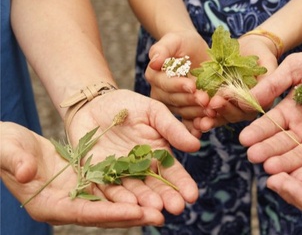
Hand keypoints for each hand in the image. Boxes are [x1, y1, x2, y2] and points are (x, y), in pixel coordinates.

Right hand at [0, 121, 162, 226]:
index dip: (109, 213)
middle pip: (104, 213)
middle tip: (161, 214)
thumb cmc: (3, 147)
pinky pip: (112, 188)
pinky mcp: (86, 183)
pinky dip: (131, 190)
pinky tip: (151, 189)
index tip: (135, 211)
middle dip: (132, 214)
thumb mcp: (6, 150)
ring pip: (113, 203)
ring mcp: (78, 195)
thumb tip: (26, 172)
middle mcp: (66, 205)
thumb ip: (15, 162)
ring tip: (164, 206)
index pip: (83, 213)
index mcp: (48, 205)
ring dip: (138, 205)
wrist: (10, 143)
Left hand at [67, 90, 200, 216]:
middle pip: (155, 187)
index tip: (191, 196)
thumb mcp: (153, 112)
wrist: (94, 103)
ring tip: (153, 209)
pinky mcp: (98, 175)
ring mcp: (120, 174)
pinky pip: (107, 188)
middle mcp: (141, 169)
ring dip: (144, 202)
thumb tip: (196, 146)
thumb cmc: (128, 105)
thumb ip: (172, 129)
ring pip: (133, 191)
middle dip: (166, 198)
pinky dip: (117, 197)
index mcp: (158, 155)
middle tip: (176, 208)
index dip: (182, 184)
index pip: (173, 172)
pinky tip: (127, 204)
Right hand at [145, 30, 209, 136]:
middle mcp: (161, 93)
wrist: (195, 52)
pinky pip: (189, 122)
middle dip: (192, 100)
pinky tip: (205, 127)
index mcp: (155, 76)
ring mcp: (173, 105)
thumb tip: (154, 62)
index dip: (178, 85)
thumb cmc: (183, 43)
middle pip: (176, 100)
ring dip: (198, 113)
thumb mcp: (173, 40)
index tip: (192, 85)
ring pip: (185, 112)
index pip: (166, 84)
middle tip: (206, 100)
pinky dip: (197, 126)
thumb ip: (162, 49)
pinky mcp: (185, 112)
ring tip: (212, 112)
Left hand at [193, 34, 279, 130]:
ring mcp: (231, 107)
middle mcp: (246, 109)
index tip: (222, 99)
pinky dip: (201, 116)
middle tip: (210, 106)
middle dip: (221, 111)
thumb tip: (255, 98)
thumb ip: (267, 81)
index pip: (248, 108)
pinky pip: (210, 112)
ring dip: (209, 119)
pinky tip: (192, 120)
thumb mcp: (268, 64)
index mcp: (260, 103)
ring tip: (199, 121)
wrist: (247, 48)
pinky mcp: (218, 103)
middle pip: (233, 115)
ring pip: (221, 116)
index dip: (235, 104)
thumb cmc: (261, 54)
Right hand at [240, 44, 301, 173]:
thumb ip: (274, 84)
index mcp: (290, 111)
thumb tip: (246, 98)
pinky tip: (301, 175)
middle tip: (254, 157)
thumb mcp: (297, 67)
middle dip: (269, 150)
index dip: (258, 132)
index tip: (244, 139)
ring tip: (271, 167)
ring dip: (287, 163)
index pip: (271, 125)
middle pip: (283, 143)